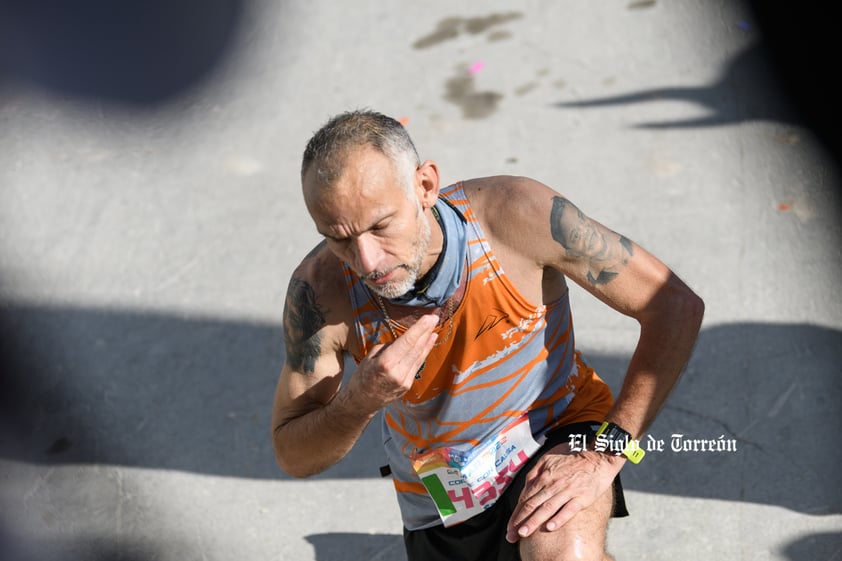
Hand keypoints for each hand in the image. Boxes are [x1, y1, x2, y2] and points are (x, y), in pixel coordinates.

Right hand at [347, 314, 437, 412]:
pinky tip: (429, 342)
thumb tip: (402, 340)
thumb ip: (387, 347)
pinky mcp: (408, 384)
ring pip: (419, 356)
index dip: (420, 328)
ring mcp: (405, 380)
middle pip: (416, 348)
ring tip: (434, 327)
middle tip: (435, 317)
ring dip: (428, 341)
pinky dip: (425, 352)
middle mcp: (398, 372)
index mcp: (385, 363)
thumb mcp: (369, 357)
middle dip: (426, 331)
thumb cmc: (361, 377)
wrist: (362, 402)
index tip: (429, 317)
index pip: (407, 342)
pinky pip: (418, 364)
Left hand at [506, 444, 622, 542]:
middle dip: (520, 521)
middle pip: (532, 505)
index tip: (509, 527)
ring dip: (534, 521)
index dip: (516, 514)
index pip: (525, 498)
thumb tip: (524, 487)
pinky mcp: (582, 497)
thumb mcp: (548, 460)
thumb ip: (535, 474)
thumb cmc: (571, 461)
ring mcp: (567, 491)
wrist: (596, 459)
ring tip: (524, 533)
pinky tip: (550, 527)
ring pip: (547, 508)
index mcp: (543, 477)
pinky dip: (559, 518)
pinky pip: (568, 510)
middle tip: (511, 535)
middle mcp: (552, 485)